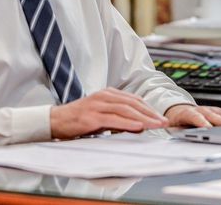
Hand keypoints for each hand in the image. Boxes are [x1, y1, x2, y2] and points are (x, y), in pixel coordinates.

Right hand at [50, 87, 168, 139]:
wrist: (56, 121)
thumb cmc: (79, 120)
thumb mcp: (102, 117)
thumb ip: (119, 119)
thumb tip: (139, 126)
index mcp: (108, 94)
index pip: (134, 100)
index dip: (149, 108)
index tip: (161, 118)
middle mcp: (104, 96)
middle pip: (133, 103)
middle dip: (151, 113)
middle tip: (164, 122)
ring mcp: (97, 105)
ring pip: (126, 110)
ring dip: (144, 118)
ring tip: (156, 125)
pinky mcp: (91, 116)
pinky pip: (113, 119)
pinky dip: (127, 123)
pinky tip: (138, 127)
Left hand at [164, 104, 220, 127]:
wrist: (177, 108)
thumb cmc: (176, 119)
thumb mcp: (172, 125)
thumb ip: (175, 129)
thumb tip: (176, 132)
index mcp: (189, 113)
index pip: (196, 118)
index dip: (202, 123)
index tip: (209, 128)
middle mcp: (202, 110)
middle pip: (215, 116)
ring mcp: (211, 109)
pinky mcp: (217, 110)